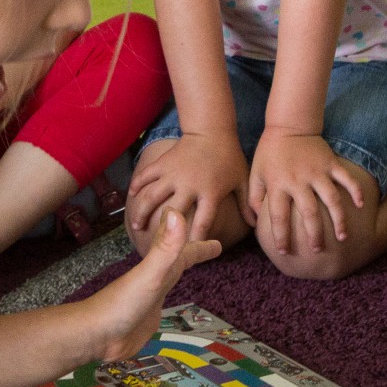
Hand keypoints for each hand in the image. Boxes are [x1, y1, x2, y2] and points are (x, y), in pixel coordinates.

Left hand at [78, 207, 221, 363]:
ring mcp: (148, 299)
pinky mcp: (144, 319)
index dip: (201, 247)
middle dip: (193, 253)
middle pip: (177, 261)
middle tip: (213, 249)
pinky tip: (165, 300)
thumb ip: (164, 248)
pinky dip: (168, 294)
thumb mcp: (149, 275)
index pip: (184, 252)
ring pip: (168, 278)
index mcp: (157, 269)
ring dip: (179, 270)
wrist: (95, 335)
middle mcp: (154, 280)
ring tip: (188, 267)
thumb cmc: (122, 305)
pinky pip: (161, 301)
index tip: (218, 243)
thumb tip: (176, 211)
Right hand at [127, 130, 245, 244]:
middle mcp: (189, 185)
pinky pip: (145, 176)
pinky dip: (136, 186)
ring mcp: (173, 174)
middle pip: (171, 213)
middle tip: (153, 245)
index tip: (186, 255)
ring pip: (151, 196)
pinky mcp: (163, 163)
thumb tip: (256, 225)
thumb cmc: (229, 157)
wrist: (211, 130)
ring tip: (136, 226)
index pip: (202, 222)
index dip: (194, 241)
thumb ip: (247, 204)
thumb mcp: (241, 181)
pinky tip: (130, 197)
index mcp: (210, 193)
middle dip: (161, 231)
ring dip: (141, 212)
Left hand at [247, 130, 366, 258]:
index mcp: (278, 185)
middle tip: (317, 250)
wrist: (289, 125)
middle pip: (309, 213)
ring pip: (332, 199)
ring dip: (339, 220)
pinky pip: (346, 178)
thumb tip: (253, 222)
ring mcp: (317, 172)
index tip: (284, 251)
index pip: (278, 217)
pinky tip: (361, 205)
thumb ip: (253, 197)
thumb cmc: (269, 152)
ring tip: (342, 237)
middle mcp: (298, 181)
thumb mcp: (255, 173)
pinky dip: (355, 191)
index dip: (281, 236)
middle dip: (314, 235)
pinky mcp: (330, 163)